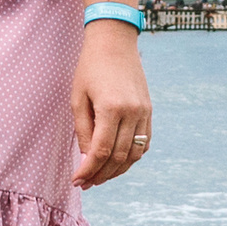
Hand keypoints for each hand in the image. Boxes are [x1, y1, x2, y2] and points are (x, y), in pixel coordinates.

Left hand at [70, 23, 151, 186]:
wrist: (115, 42)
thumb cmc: (89, 68)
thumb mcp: (78, 98)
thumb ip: (83, 130)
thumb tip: (86, 159)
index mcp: (112, 108)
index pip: (102, 151)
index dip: (89, 169)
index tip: (77, 181)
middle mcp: (133, 113)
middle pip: (119, 157)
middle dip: (101, 174)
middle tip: (86, 183)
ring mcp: (144, 112)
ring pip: (134, 154)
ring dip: (117, 170)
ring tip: (99, 177)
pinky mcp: (149, 111)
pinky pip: (144, 143)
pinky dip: (132, 157)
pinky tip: (117, 162)